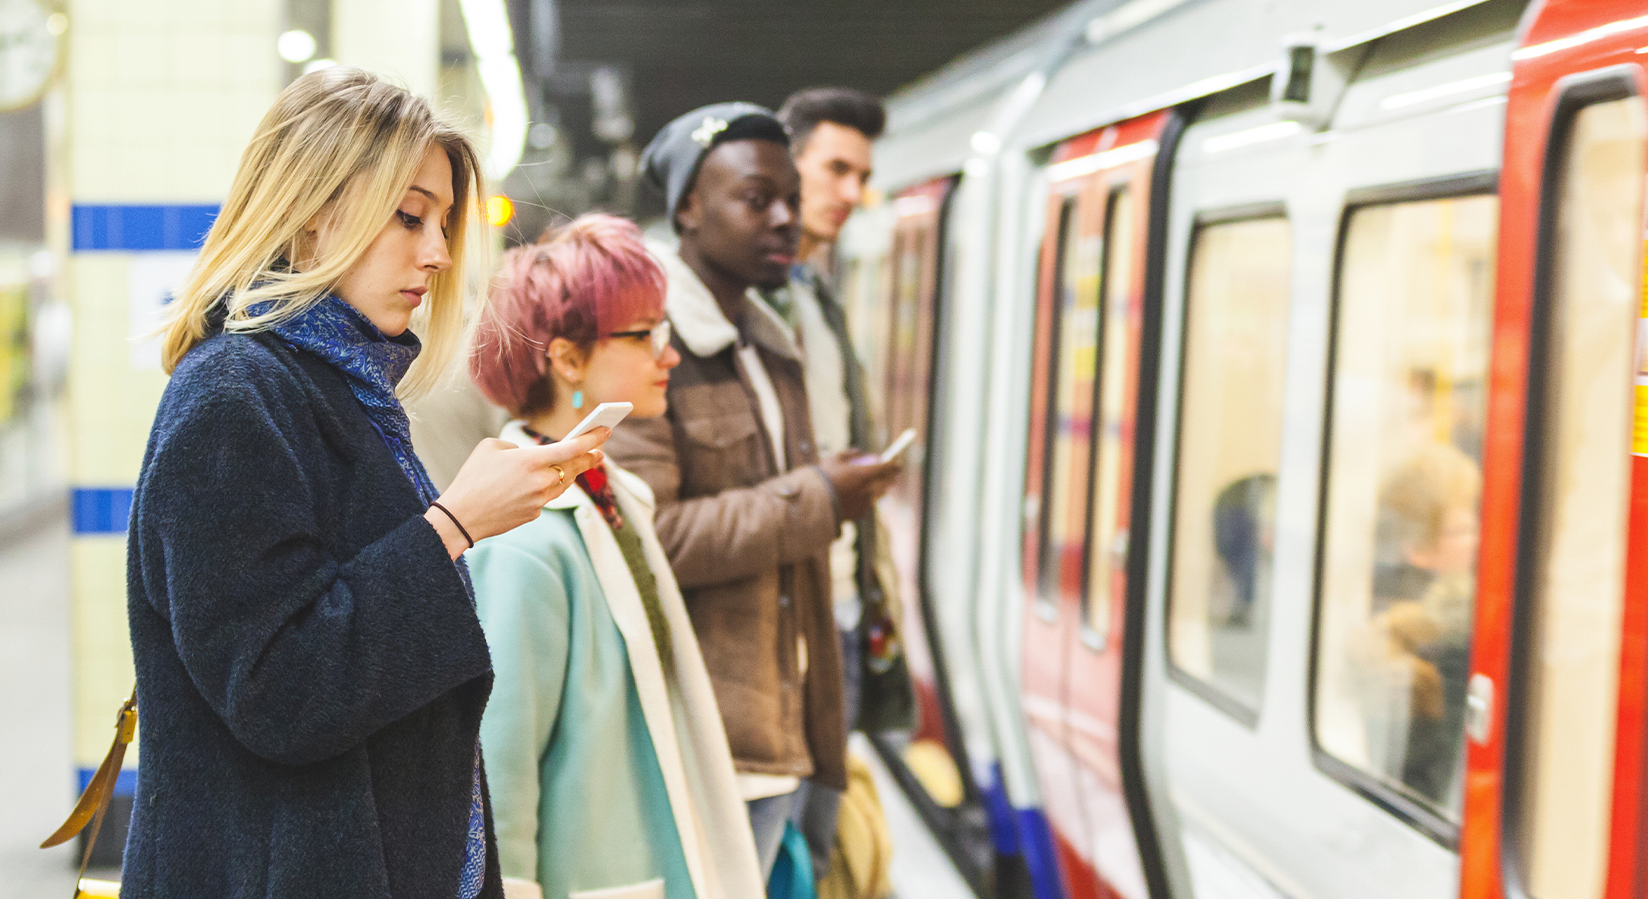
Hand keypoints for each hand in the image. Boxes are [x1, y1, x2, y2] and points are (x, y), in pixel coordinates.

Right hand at [424, 430, 608, 557]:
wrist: (461, 517)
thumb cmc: (472, 478)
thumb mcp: (490, 448)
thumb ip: (517, 447)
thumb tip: (529, 455)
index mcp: (531, 460)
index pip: (572, 448)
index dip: (592, 438)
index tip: (606, 431)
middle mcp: (541, 481)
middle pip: (574, 468)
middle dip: (589, 458)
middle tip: (599, 452)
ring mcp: (540, 500)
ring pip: (563, 484)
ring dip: (571, 474)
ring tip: (578, 464)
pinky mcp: (534, 514)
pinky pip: (547, 497)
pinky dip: (547, 489)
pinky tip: (542, 484)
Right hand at [817, 450, 900, 521]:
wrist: (813, 504)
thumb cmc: (823, 478)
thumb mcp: (834, 459)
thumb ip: (850, 455)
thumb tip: (859, 452)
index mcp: (864, 474)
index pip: (887, 467)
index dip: (894, 463)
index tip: (897, 461)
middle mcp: (869, 489)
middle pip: (887, 482)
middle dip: (891, 477)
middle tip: (892, 474)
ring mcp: (866, 503)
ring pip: (879, 494)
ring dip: (880, 489)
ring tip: (879, 485)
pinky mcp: (861, 514)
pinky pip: (868, 504)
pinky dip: (866, 500)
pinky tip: (861, 498)